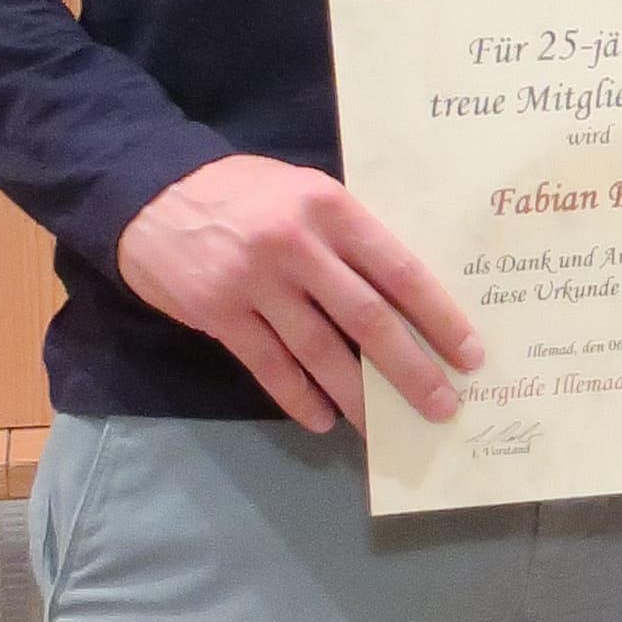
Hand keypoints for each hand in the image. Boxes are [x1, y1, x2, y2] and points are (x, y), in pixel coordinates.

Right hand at [115, 155, 480, 433]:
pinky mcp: (219, 313)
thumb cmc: (245, 193)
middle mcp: (297, 245)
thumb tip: (407, 295)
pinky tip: (324, 420)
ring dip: (358, 397)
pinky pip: (269, 366)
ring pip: (320, 352)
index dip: (438, 317)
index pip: (399, 269)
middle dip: (410, 370)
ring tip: (384, 429)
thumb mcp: (305, 192)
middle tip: (442, 407)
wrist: (152, 192)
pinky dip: (299, 398)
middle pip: (367, 319)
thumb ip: (349, 235)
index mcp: (330, 208)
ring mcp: (255, 282)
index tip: (470, 355)